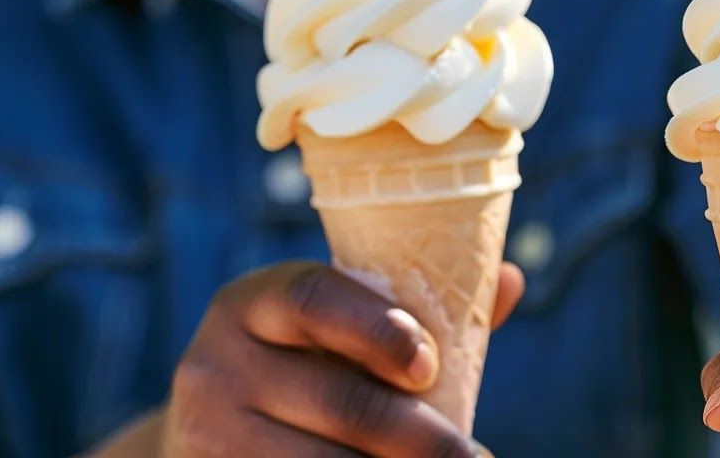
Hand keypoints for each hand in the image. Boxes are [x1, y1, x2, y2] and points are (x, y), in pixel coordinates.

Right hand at [160, 260, 524, 457]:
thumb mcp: (344, 333)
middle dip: (420, 436)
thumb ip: (420, 312)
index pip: (313, 299)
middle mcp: (217, 361)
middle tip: (476, 457)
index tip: (429, 365)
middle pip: (338, 400)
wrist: (212, 434)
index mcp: (257, 301)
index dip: (376, 329)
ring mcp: (207, 429)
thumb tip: (512, 280)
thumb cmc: (309, 370)